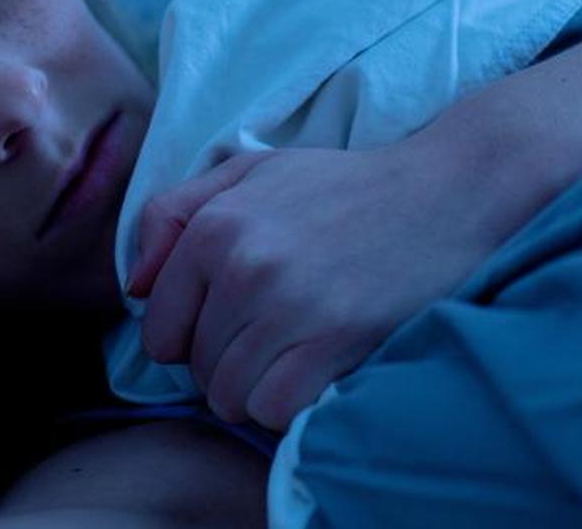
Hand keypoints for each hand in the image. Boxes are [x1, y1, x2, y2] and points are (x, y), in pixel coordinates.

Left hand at [126, 141, 498, 430]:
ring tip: (290, 355)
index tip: (225, 326)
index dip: (187, 338)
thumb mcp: (249, 173)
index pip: (158, 327)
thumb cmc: (344, 186)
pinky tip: (312, 372)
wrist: (446, 190)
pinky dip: (287, 404)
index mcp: (212, 226)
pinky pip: (273, 409)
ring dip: (255, 390)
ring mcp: (287, 305)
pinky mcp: (334, 339)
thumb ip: (173, 215)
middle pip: (195, 367)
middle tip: (270, 337)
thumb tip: (136, 286)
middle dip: (224, 363)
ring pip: (229, 396)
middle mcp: (241, 265)